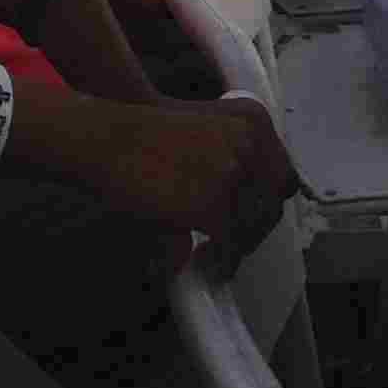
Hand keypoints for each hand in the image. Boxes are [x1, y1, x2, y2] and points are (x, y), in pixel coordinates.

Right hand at [63, 97, 298, 266]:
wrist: (105, 140)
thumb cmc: (141, 139)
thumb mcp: (198, 140)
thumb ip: (226, 169)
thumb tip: (242, 211)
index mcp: (251, 124)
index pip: (282, 175)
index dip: (269, 202)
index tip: (254, 219)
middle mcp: (249, 146)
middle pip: (272, 201)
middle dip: (256, 227)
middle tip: (237, 243)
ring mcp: (232, 176)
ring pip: (252, 223)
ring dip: (239, 244)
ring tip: (221, 255)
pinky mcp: (211, 205)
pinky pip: (228, 240)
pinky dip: (223, 257)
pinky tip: (211, 263)